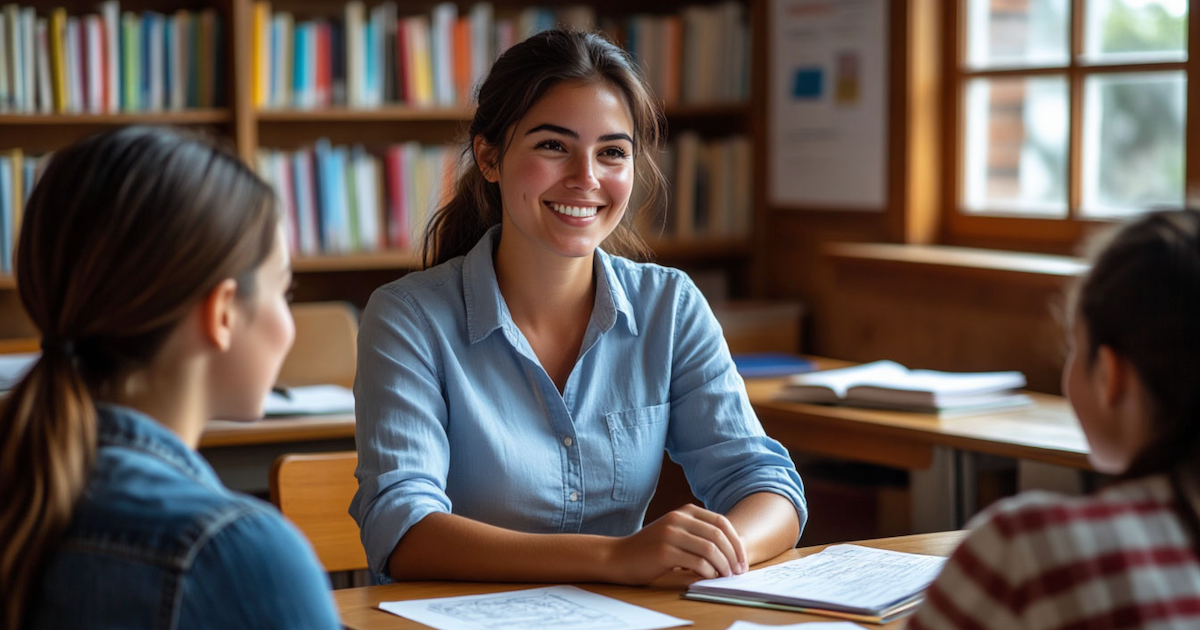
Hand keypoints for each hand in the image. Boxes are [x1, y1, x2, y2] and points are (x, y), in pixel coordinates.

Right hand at [605, 504, 747, 584]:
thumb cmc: (650, 549)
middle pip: (718, 536)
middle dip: (733, 556)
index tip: (742, 560)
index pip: (721, 523)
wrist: (619, 557)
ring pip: (710, 549)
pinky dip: (708, 572)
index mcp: (685, 511)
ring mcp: (671, 534)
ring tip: (725, 576)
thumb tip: (731, 551)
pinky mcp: (664, 552)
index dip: (736, 542)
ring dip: (723, 566)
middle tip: (738, 572)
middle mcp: (679, 518)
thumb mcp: (676, 532)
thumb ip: (698, 534)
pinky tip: (708, 578)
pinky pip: (697, 563)